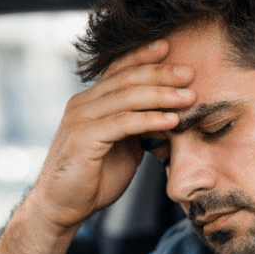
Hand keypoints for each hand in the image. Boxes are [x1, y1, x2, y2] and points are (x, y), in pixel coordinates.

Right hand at [31, 39, 195, 230]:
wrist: (64, 207)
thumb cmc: (94, 178)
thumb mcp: (123, 146)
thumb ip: (140, 128)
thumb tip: (170, 115)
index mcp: (90, 101)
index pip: (118, 69)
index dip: (143, 56)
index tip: (170, 47)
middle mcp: (83, 104)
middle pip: (126, 78)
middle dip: (160, 73)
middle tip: (190, 72)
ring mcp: (81, 119)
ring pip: (126, 97)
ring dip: (161, 95)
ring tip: (189, 96)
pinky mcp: (84, 138)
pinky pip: (122, 123)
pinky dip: (149, 120)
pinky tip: (171, 120)